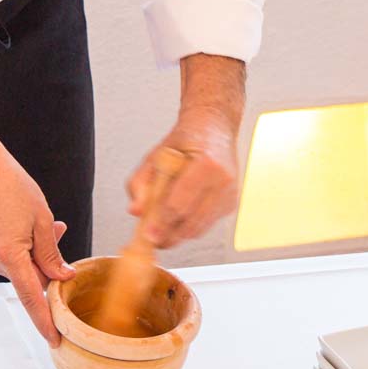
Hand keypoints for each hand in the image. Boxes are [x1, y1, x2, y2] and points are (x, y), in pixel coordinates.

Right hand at [0, 148, 74, 345]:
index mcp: (10, 255)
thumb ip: (52, 254)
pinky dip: (15, 249)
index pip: (31, 297)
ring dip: (30, 253)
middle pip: (28, 277)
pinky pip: (2, 259)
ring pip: (16, 267)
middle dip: (45, 263)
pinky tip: (15, 225)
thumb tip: (61, 277)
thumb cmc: (12, 187)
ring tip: (35, 223)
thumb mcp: (42, 219)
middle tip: (57, 233)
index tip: (54, 339)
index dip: (44, 320)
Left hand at [126, 108, 239, 248]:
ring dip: (179, 234)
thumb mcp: (155, 155)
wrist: (213, 128)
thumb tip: (135, 210)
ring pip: (200, 228)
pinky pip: (207, 225)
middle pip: (191, 222)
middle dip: (169, 235)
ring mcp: (230, 193)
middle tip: (151, 240)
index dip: (162, 223)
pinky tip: (178, 220)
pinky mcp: (231, 203)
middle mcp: (223, 180)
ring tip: (161, 232)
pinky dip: (190, 226)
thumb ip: (140, 182)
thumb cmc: (186, 139)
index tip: (148, 234)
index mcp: (206, 164)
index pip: (180, 203)